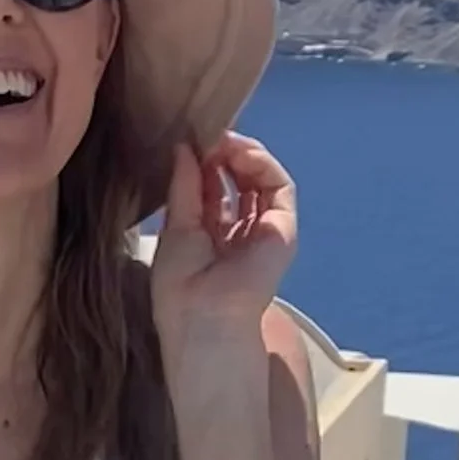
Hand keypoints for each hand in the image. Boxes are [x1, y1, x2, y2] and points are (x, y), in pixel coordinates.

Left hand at [147, 134, 297, 361]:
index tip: (188, 143)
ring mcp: (263, 233)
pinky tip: (240, 152)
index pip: (210, 192)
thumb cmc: (182, 289)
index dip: (201, 165)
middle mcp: (237, 235)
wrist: (208, 322)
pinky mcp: (283, 230)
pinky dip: (261, 163)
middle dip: (221, 156)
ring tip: (221, 141)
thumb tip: (183, 149)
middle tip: (205, 137)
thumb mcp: (175, 229)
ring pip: (260, 181)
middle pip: (236, 183)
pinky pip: (278, 187)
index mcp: (208, 240)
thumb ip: (183, 188)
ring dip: (241, 154)